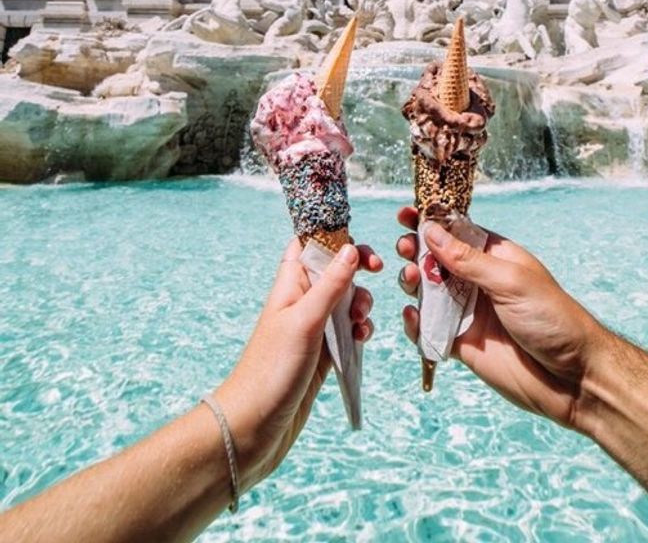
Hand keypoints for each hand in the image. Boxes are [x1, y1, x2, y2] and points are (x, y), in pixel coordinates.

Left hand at [216, 238, 381, 487]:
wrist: (253, 427)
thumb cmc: (272, 370)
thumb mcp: (305, 321)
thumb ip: (330, 285)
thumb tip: (350, 248)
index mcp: (290, 284)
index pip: (309, 244)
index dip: (334, 236)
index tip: (359, 242)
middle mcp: (300, 302)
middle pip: (334, 270)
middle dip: (357, 270)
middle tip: (376, 271)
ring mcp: (312, 329)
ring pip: (345, 301)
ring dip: (361, 303)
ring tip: (362, 319)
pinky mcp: (322, 354)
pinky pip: (347, 331)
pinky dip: (359, 330)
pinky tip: (362, 339)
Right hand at [397, 207, 603, 428]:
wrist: (572, 378)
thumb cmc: (552, 318)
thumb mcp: (511, 281)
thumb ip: (467, 260)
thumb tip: (431, 230)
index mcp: (493, 257)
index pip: (456, 232)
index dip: (431, 222)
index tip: (405, 214)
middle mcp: (478, 282)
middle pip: (436, 261)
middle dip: (416, 251)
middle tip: (405, 249)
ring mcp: (468, 312)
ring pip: (428, 293)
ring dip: (412, 283)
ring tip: (410, 280)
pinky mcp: (461, 344)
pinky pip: (429, 330)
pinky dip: (415, 324)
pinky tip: (412, 316)